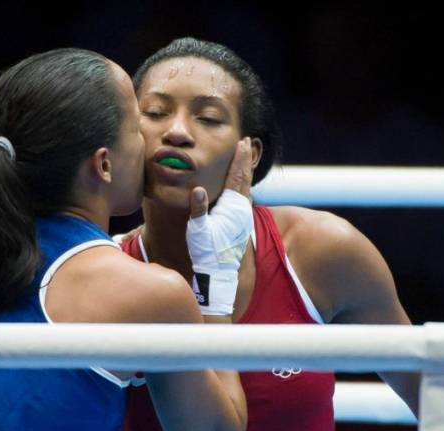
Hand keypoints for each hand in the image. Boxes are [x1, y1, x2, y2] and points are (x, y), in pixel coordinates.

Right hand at [185, 138, 253, 314]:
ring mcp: (241, 217)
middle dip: (244, 160)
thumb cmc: (207, 253)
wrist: (219, 274)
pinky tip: (239, 186)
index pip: (236, 177)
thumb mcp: (199, 232)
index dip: (238, 159)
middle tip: (245, 143)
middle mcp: (240, 210)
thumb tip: (197, 189)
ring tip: (244, 159)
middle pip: (244, 178)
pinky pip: (242, 198)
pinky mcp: (239, 224)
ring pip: (245, 188)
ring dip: (244, 172)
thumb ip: (198, 210)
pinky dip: (242, 186)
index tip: (241, 143)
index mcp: (231, 207)